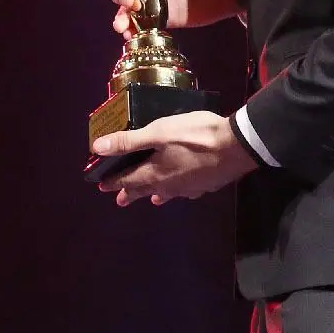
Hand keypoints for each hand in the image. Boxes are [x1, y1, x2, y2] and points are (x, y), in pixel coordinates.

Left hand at [93, 111, 256, 204]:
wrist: (236, 146)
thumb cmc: (193, 136)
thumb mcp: (158, 133)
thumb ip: (129, 142)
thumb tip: (97, 149)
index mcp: (154, 173)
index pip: (127, 179)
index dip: (113, 181)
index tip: (101, 185)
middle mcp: (169, 185)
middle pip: (145, 189)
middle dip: (131, 192)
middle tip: (120, 200)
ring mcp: (188, 188)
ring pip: (165, 193)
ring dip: (153, 194)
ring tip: (150, 199)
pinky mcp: (205, 185)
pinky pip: (184, 191)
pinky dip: (176, 191)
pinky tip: (181, 189)